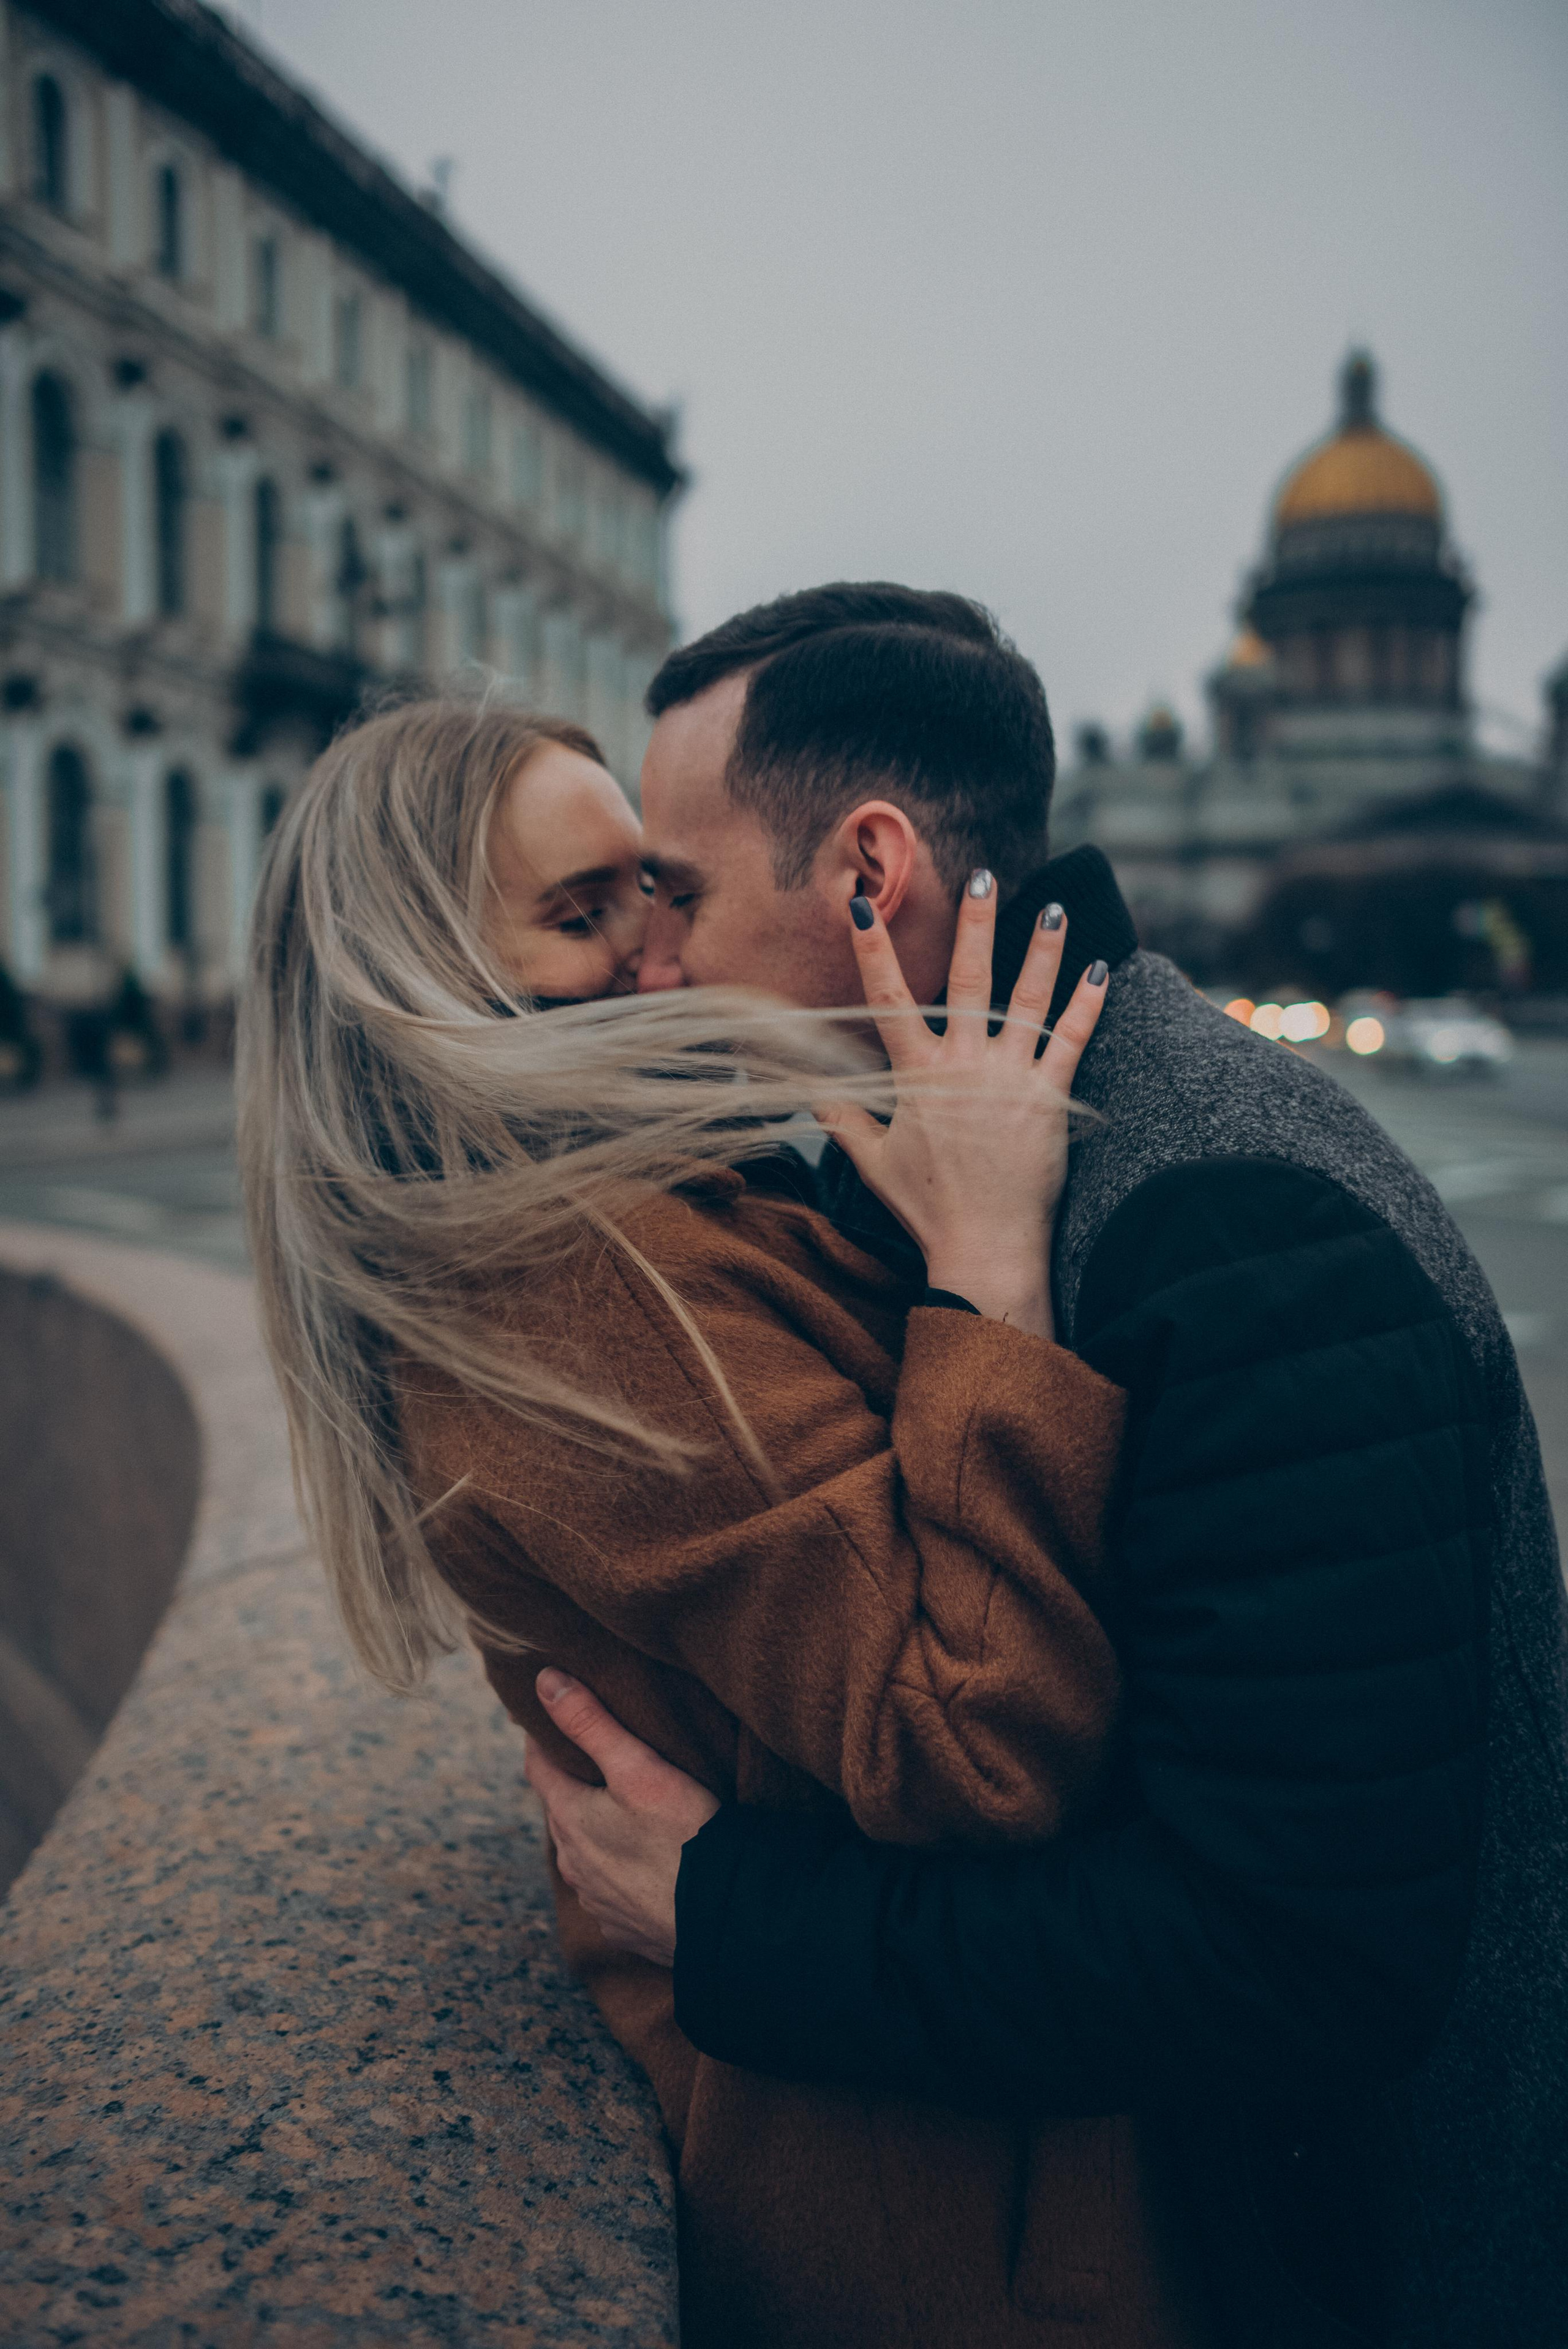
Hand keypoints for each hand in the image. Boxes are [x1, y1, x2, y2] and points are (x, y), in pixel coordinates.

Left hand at [524, 1668, 719, 1967]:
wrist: (724, 1916)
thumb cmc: (682, 1836)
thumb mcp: (638, 1767)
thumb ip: (590, 1723)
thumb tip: (544, 1681)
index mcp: (570, 1821)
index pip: (539, 1768)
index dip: (542, 1739)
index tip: (547, 1717)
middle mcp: (574, 1865)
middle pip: (561, 1812)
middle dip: (571, 1784)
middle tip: (591, 1757)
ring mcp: (597, 1901)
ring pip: (584, 1854)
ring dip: (594, 1831)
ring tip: (620, 1809)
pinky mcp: (623, 1927)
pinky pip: (609, 1890)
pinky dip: (618, 1871)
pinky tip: (642, 1863)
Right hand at [817, 876, 1107, 1340]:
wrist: (984, 1247)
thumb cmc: (928, 1207)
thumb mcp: (873, 1163)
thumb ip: (843, 1121)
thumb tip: (809, 1095)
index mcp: (916, 1074)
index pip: (890, 999)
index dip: (874, 951)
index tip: (864, 906)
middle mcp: (963, 1064)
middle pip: (969, 980)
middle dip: (976, 924)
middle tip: (984, 876)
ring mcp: (1010, 1077)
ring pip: (1027, 1000)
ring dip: (1041, 950)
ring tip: (1053, 908)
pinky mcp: (1050, 1097)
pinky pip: (1072, 1041)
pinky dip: (1088, 1005)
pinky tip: (1102, 971)